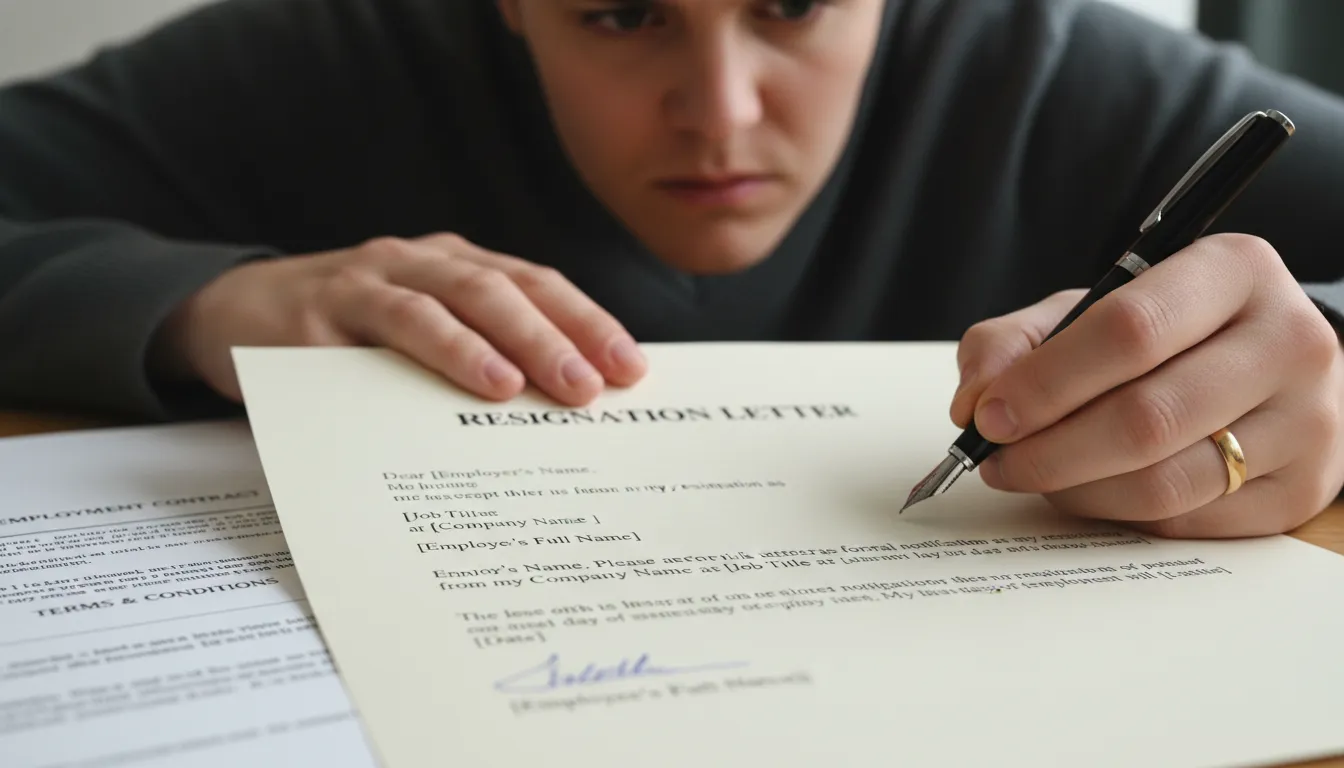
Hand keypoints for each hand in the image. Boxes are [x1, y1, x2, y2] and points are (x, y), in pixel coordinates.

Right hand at [152, 233, 647, 404]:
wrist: (229, 314)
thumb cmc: (342, 338)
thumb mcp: (414, 340)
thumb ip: (473, 356)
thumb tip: (557, 413)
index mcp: (453, 265)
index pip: (535, 284)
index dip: (587, 320)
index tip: (633, 368)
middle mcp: (419, 262)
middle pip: (506, 288)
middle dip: (561, 334)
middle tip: (602, 384)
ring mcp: (370, 281)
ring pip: (454, 299)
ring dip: (510, 341)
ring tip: (549, 387)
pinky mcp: (322, 313)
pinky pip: (388, 329)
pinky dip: (442, 351)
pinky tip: (480, 382)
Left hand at [950, 233, 1343, 537]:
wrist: (1271, 365)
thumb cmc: (1169, 333)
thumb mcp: (1089, 308)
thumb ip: (1017, 340)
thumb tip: (975, 399)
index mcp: (1234, 271)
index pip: (1129, 331)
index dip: (1046, 382)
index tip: (990, 415)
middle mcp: (1289, 341)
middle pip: (1146, 417)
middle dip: (1049, 450)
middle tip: (996, 460)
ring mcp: (1307, 421)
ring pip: (1164, 481)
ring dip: (1075, 489)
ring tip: (1034, 475)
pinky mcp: (1302, 491)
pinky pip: (1184, 521)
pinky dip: (1116, 514)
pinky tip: (1089, 490)